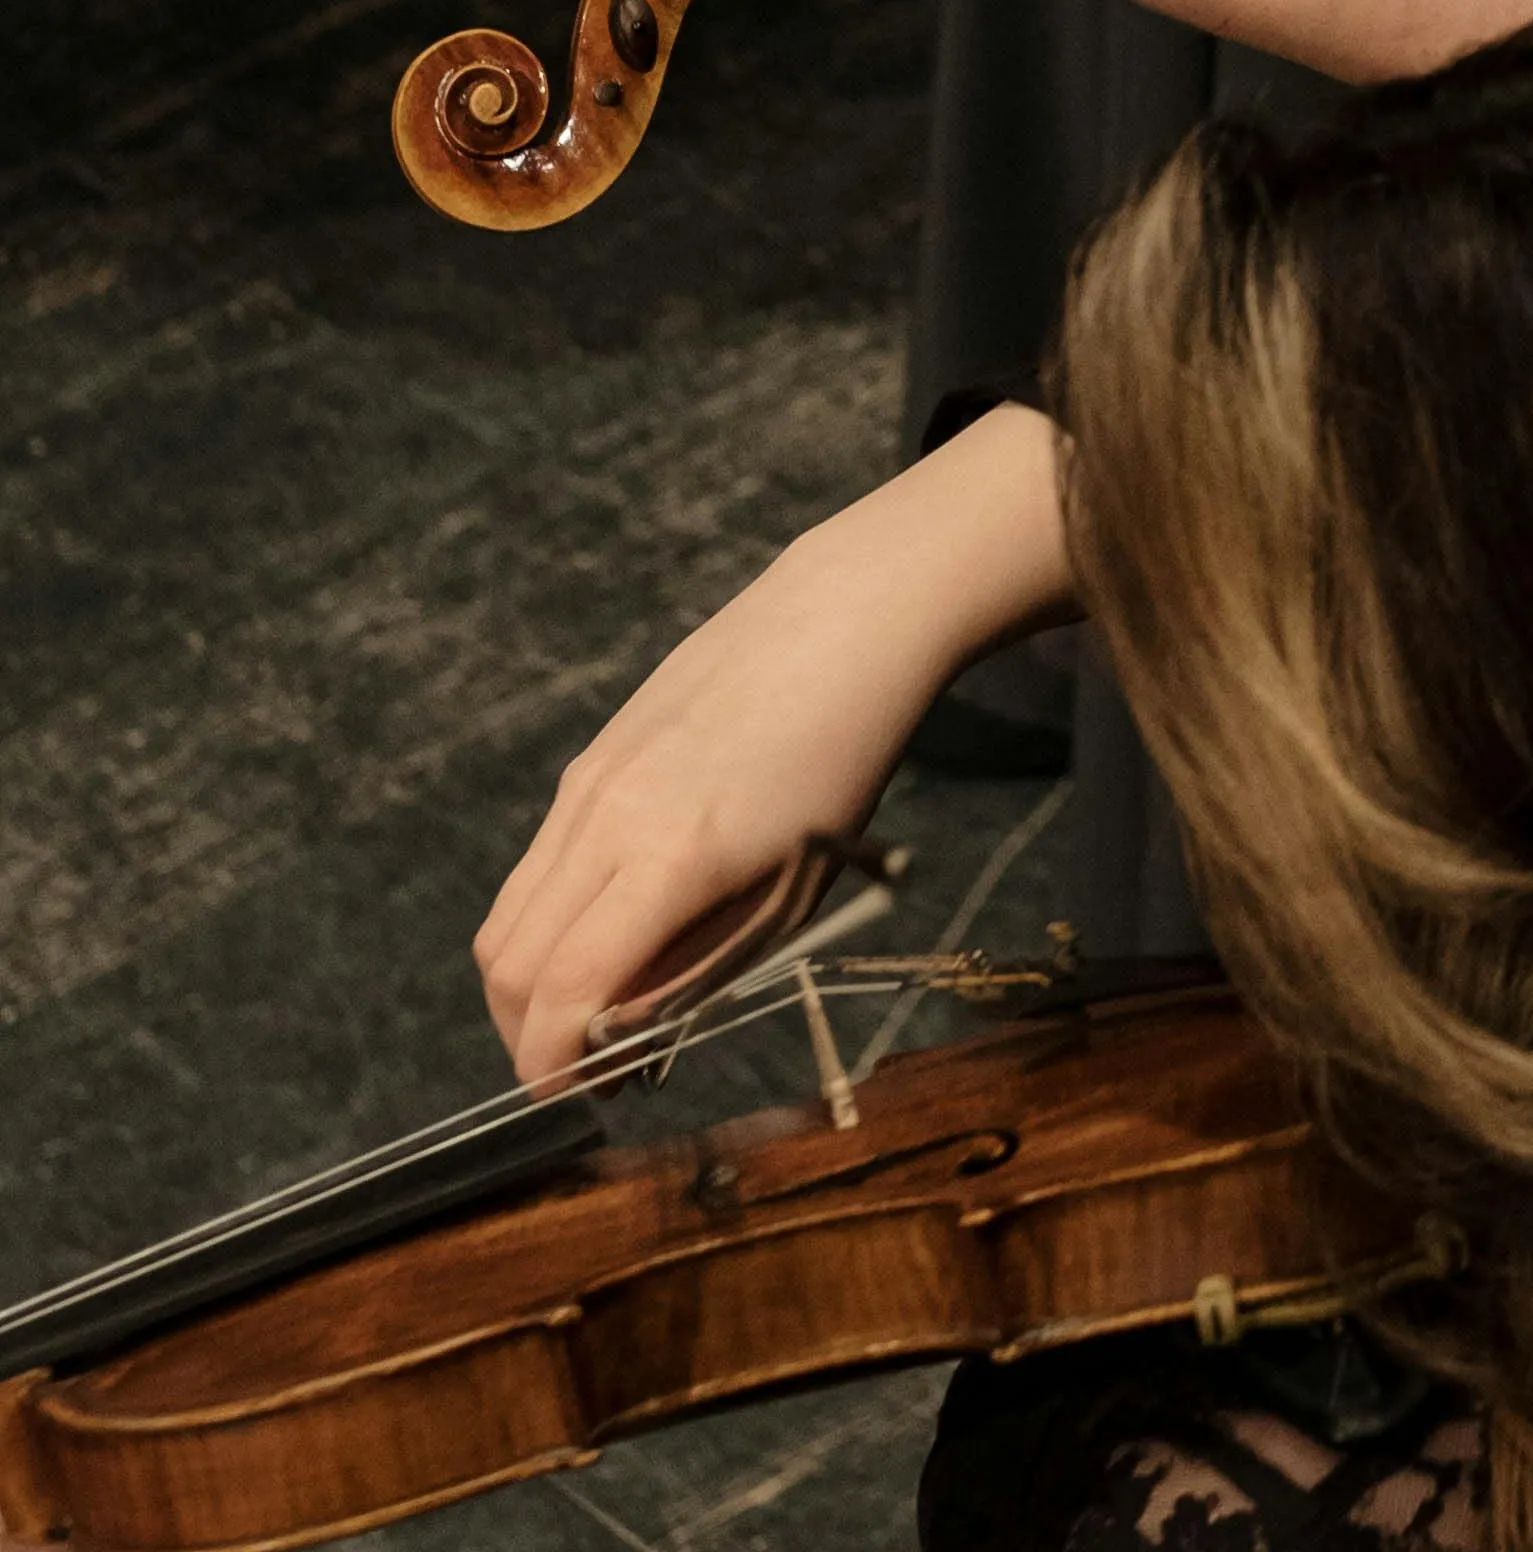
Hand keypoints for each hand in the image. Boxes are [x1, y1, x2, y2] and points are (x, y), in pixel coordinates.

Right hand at [476, 414, 1069, 1085]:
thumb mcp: (793, 888)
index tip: (575, 1098)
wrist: (842, 619)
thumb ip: (699, 966)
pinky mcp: (588, 759)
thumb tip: (619, 1032)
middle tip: (586, 1065)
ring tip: (591, 1006)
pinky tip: (602, 929)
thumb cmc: (843, 761)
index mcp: (669, 859)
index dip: (551, 1066)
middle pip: (508, 965)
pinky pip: (533, 865)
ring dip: (525, 981)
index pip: (562, 994)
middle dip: (528, 1035)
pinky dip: (542, 919)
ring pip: (504, 916)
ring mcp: (587, 784)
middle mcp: (606, 819)